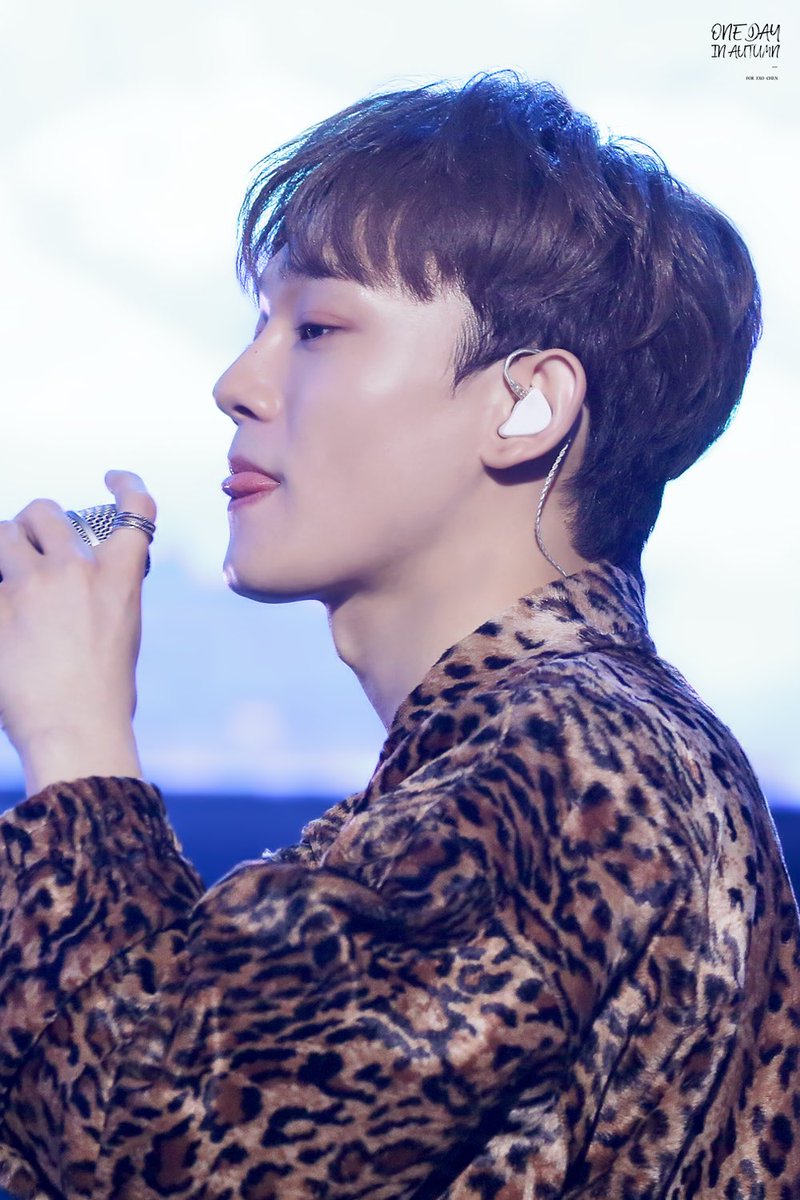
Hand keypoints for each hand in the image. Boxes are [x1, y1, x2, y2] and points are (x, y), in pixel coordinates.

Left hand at [0, 470, 155, 790]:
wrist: (74, 729)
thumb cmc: (104, 695)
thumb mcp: (122, 633)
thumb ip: (104, 595)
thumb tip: (79, 582)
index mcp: (119, 576)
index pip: (134, 510)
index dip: (126, 485)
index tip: (114, 479)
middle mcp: (74, 569)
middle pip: (46, 512)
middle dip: (35, 521)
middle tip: (30, 537)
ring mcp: (28, 586)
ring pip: (3, 535)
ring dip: (3, 545)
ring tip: (5, 567)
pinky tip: (2, 609)